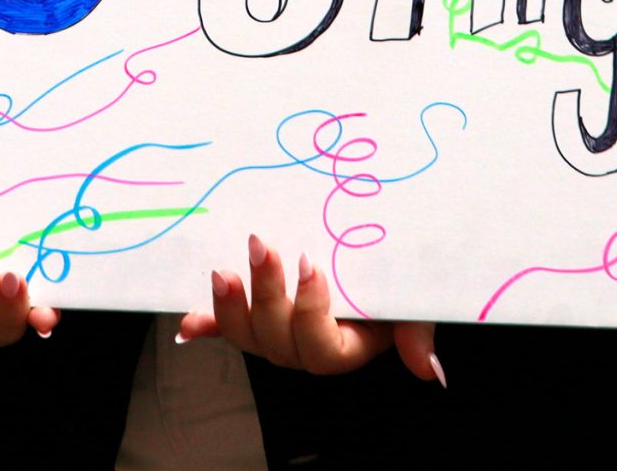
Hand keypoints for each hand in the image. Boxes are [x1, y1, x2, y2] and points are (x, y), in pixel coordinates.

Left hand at [176, 234, 442, 383]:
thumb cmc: (397, 282)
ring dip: (229, 307)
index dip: (311, 310)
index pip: (320, 346)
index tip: (310, 263)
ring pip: (245, 335)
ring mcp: (273, 333)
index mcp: (343, 348)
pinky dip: (204, 324)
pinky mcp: (251, 315)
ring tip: (223, 271)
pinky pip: (223, 327)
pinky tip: (186, 323)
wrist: (373, 257)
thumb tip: (430, 372)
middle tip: (261, 243)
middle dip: (266, 292)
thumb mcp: (415, 302)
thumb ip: (417, 332)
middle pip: (275, 338)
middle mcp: (303, 347)